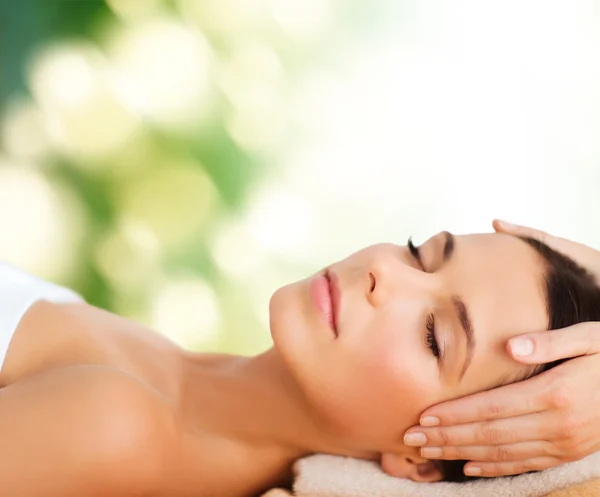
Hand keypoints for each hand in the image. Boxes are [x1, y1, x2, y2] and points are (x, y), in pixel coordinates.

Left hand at [402, 221, 599, 476]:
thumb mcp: (589, 338)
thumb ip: (549, 342)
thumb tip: (511, 347)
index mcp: (555, 394)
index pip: (491, 408)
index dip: (454, 414)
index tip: (423, 416)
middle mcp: (556, 424)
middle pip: (489, 434)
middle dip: (446, 437)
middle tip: (411, 439)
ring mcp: (563, 444)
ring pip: (501, 454)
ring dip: (461, 453)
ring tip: (428, 452)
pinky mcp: (567, 454)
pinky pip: (523, 465)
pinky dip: (493, 468)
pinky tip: (469, 467)